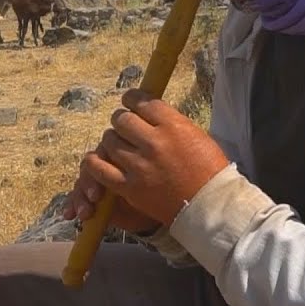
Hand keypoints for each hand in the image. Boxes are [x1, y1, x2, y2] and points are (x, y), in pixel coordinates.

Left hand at [62, 89, 230, 229]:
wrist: (209, 206)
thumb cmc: (208, 170)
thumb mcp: (196, 135)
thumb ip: (170, 122)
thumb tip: (148, 111)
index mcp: (173, 126)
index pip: (141, 101)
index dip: (132, 99)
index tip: (130, 101)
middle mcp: (154, 142)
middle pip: (122, 119)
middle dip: (121, 120)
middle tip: (124, 126)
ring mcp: (140, 165)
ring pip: (109, 140)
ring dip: (112, 139)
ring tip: (118, 144)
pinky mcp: (130, 187)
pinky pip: (100, 169)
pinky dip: (95, 162)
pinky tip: (98, 160)